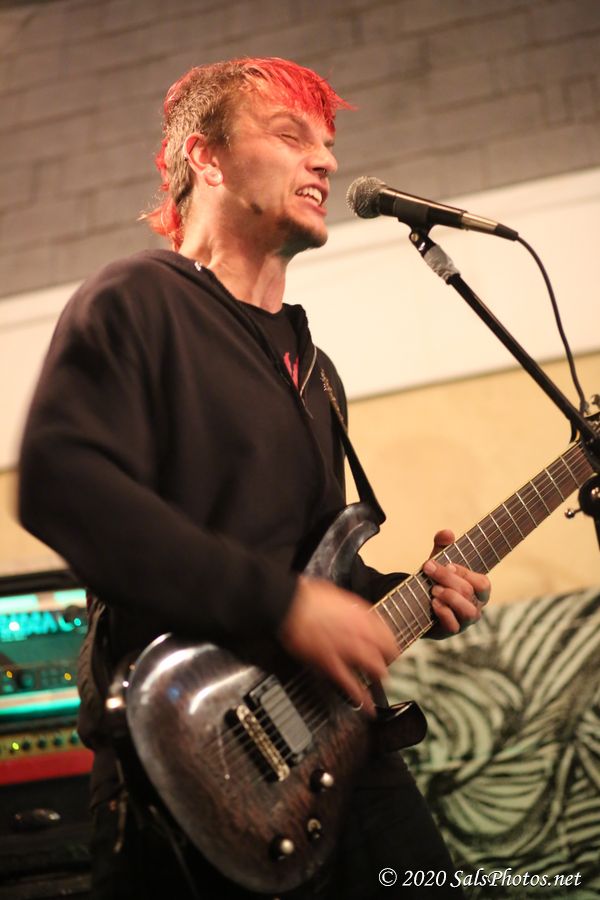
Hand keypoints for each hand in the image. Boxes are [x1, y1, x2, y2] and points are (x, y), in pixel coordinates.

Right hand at [278, 576, 397, 714]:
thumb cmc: (309, 596)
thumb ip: (351, 609)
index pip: (387, 634)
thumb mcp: (338, 596)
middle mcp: (360, 634)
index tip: (392, 650)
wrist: (290, 604)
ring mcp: (347, 651)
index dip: (392, 644)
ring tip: (382, 684)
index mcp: (361, 615)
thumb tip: (356, 614)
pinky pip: (351, 684)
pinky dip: (361, 697)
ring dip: (380, 677)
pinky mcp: (331, 664)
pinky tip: (368, 707)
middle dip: (390, 662)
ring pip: (374, 669)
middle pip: (386, 653)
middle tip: (390, 667)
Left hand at [424, 529, 490, 639]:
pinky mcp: (450, 631)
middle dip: (448, 578)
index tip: (447, 564)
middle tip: (429, 569)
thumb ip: (442, 546)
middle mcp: (475, 606)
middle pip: (470, 592)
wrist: (417, 604)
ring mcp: (464, 621)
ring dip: (450, 597)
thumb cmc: (434, 580)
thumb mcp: (438, 561)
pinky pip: (454, 626)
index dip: (465, 573)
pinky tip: (432, 603)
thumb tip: (447, 533)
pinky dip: (443, 612)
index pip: (483, 583)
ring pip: (469, 612)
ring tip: (434, 590)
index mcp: (477, 590)